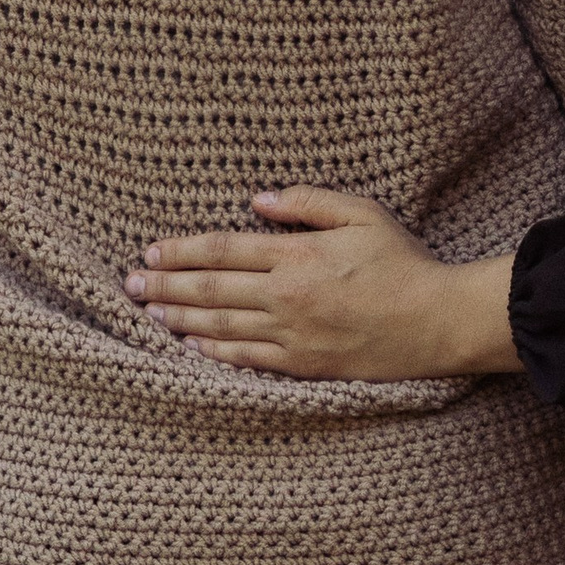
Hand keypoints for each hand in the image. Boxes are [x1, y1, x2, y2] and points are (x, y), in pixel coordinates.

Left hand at [124, 188, 520, 379]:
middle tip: (129, 286)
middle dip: (165, 287)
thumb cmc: (402, 261)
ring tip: (148, 316)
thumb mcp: (361, 213)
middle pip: (211, 291)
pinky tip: (192, 350)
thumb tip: (259, 199)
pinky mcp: (304, 365)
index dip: (182, 252)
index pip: (223, 250)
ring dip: (180, 321)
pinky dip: (214, 355)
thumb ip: (308, 201)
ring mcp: (292, 335)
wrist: (435, 321)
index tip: (151, 253)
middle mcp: (286, 295)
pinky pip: (248, 360)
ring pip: (221, 328)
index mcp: (296, 253)